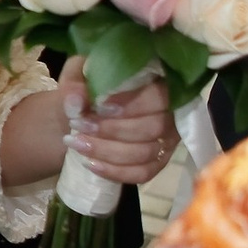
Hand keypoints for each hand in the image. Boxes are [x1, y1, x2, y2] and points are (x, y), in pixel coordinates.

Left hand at [59, 55, 175, 183]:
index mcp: (160, 83)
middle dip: (112, 130)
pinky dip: (115, 171)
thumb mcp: (78, 74)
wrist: (82, 113)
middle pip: (153, 128)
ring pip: (145, 153)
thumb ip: (76, 82)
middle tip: (78, 125)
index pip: (158, 96)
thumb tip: (77, 103)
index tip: (98, 107)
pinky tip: (90, 163)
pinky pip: (143, 173)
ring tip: (77, 143)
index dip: (131, 104)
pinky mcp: (157, 161)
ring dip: (107, 151)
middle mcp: (171, 113)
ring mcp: (167, 140)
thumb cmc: (87, 87)